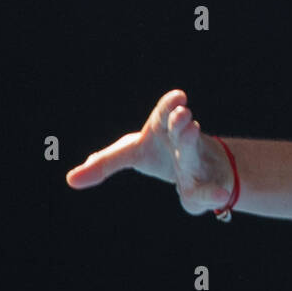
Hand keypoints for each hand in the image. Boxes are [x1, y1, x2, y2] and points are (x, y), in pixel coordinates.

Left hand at [65, 89, 235, 215]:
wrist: (203, 168)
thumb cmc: (161, 153)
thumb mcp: (132, 154)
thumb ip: (104, 163)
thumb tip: (71, 179)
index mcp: (164, 129)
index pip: (163, 115)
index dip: (169, 105)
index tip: (180, 96)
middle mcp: (182, 142)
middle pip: (180, 131)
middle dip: (180, 123)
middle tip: (182, 113)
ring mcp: (195, 164)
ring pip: (193, 154)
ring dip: (191, 143)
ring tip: (192, 131)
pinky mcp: (204, 188)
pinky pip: (208, 192)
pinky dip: (213, 194)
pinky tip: (220, 195)